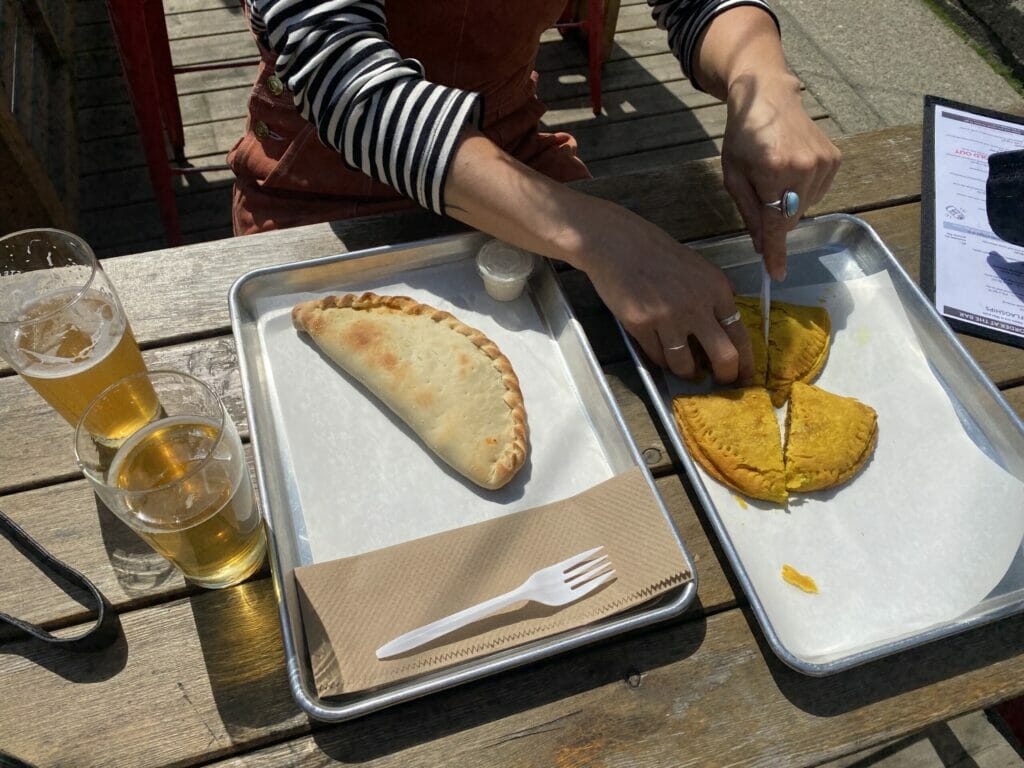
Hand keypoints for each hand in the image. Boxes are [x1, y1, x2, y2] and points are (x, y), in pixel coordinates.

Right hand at [582, 202, 753, 383]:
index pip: (740, 335)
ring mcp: (668, 318)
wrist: (619, 245)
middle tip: (721, 382)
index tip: (744, 377)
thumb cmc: (658, 254)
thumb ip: (715, 294)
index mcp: (716, 290)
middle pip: (724, 357)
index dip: (746, 363)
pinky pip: (658, 357)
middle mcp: (697, 306)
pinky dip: (662, 360)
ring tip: (686, 370)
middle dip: (726, 376)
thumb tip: (727, 321)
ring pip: (686, 364)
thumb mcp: (699, 268)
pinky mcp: (642, 326)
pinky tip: (662, 353)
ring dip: (688, 372)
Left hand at [720, 71, 840, 279]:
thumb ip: (749, 212)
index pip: (777, 223)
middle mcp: (803, 167)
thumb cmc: (743, 136)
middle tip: (761, 192)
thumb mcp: (733, 175)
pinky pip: (817, 194)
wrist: (768, 96)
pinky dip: (802, 191)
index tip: (777, 274)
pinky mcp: (834, 159)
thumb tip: (761, 245)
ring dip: (788, 203)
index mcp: (774, 171)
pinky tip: (791, 169)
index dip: (776, 252)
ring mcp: (823, 163)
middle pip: (790, 218)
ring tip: (775, 174)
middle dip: (774, 217)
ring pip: (804, 208)